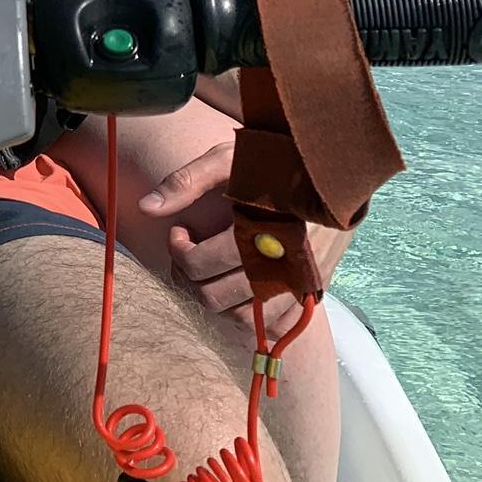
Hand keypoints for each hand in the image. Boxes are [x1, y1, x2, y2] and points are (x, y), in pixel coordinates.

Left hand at [139, 147, 350, 337]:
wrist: (335, 169)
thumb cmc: (276, 161)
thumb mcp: (229, 158)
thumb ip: (186, 181)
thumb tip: (146, 207)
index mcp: (259, 228)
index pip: (201, 264)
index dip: (179, 253)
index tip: (180, 231)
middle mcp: (282, 261)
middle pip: (217, 297)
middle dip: (191, 280)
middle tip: (188, 255)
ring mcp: (300, 280)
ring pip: (244, 318)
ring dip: (218, 300)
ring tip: (210, 272)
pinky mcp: (313, 290)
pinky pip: (275, 323)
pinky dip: (251, 313)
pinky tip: (238, 285)